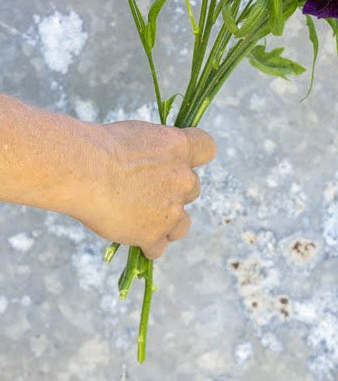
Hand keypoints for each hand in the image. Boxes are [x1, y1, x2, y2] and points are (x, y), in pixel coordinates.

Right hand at [72, 121, 216, 258]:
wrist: (85, 170)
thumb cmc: (104, 146)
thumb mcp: (140, 135)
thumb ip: (158, 152)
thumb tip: (157, 162)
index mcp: (181, 147)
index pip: (207, 148)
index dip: (194, 156)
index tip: (178, 161)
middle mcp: (184, 178)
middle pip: (192, 189)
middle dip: (174, 192)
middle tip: (146, 191)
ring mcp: (171, 208)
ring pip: (182, 224)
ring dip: (167, 223)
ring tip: (143, 219)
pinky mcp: (153, 234)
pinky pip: (158, 248)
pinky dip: (146, 245)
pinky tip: (132, 237)